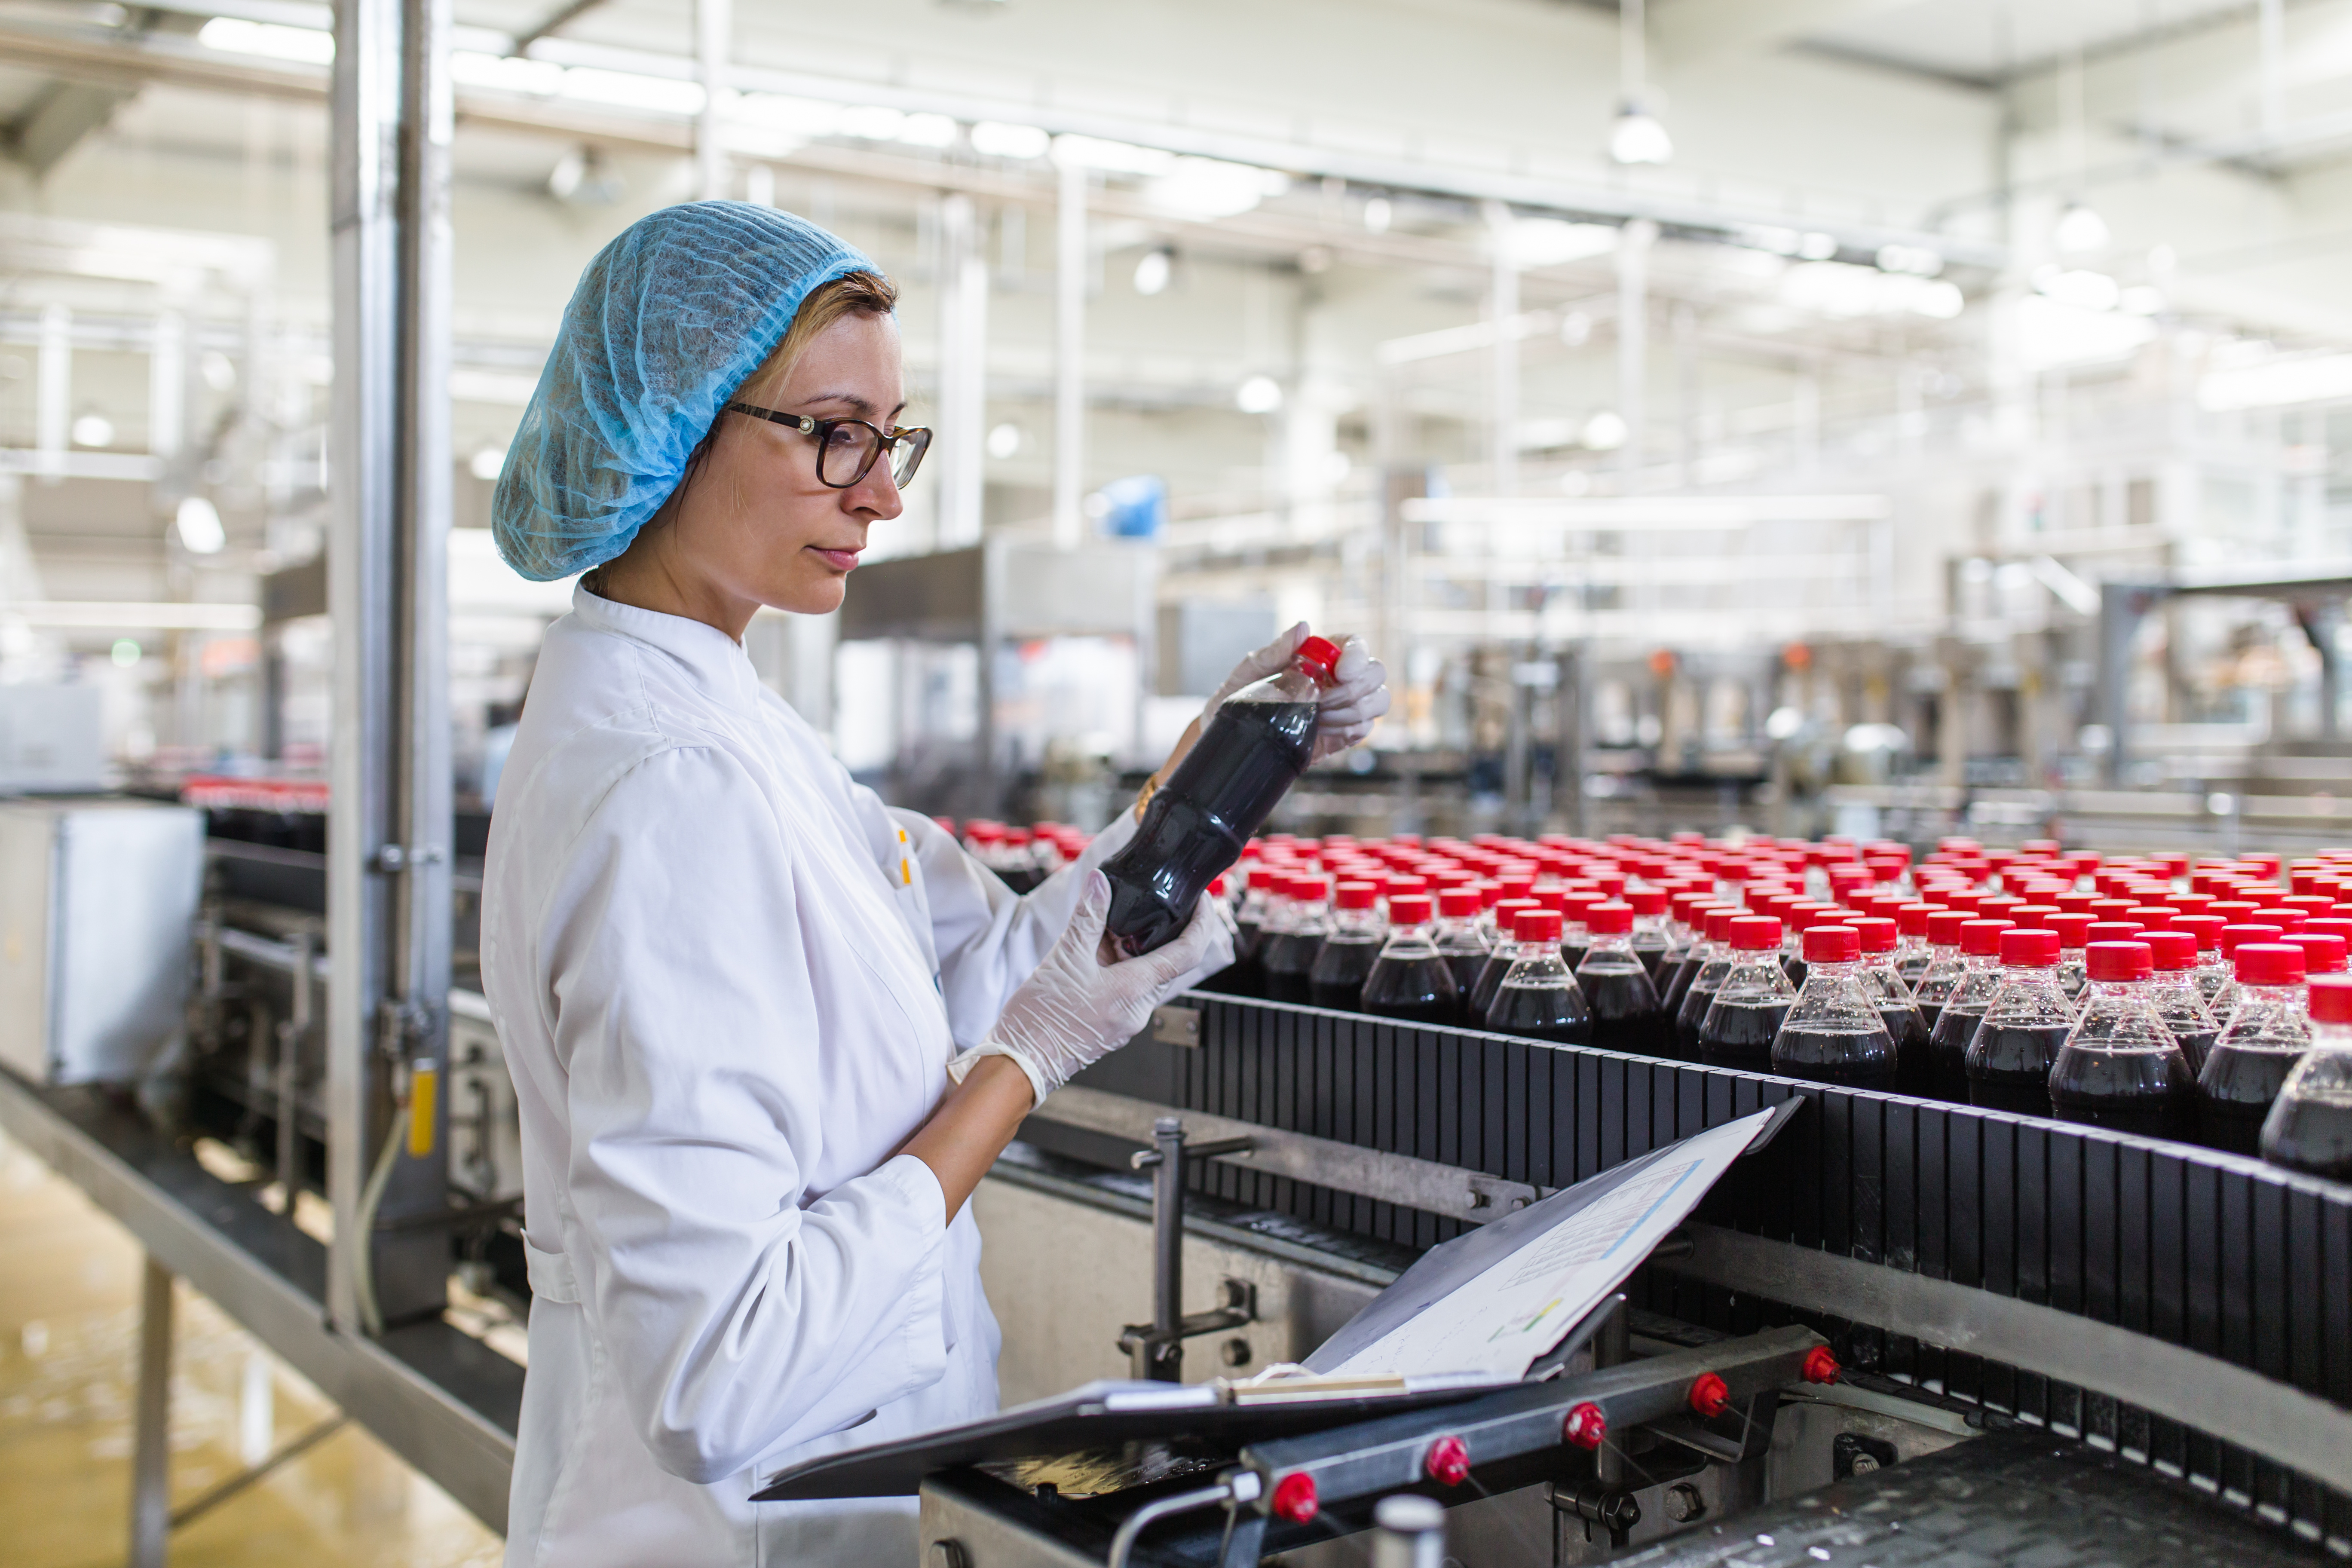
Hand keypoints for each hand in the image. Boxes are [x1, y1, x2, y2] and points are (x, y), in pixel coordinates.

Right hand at [949, 872, 1234, 1105]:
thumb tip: (1100, 882)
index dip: (1202, 923)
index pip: (1187, 953)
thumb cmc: (1039, 1020)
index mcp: (1134, 991)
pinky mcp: (1110, 1025)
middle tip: (1149, 902)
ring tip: (1109, 924)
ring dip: (1133, 948)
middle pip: (1166, 962)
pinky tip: (1095, 952)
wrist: (1019, 1063)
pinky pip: (1126, 988)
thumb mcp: (1063, 958)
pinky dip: (1118, 966)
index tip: (1203, 901)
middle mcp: (1138, 1009)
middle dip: (1160, 931)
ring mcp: (1125, 1020)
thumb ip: (1087, 918)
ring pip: (1143, 975)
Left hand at [1209, 622, 1390, 761]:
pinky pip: (1363, 729)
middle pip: (1376, 674)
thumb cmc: (1242, 693)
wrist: (1236, 733)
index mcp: (1323, 653)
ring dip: (1348, 712)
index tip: (1341, 673)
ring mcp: (1347, 705)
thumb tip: (1302, 627)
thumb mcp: (1251, 669)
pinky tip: (1319, 730)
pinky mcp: (1345, 732)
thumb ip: (1276, 649)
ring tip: (1316, 716)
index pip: (1356, 646)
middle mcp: (1341, 676)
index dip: (1357, 658)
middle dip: (1353, 690)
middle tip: (1320, 701)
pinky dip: (1345, 730)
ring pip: (1377, 702)